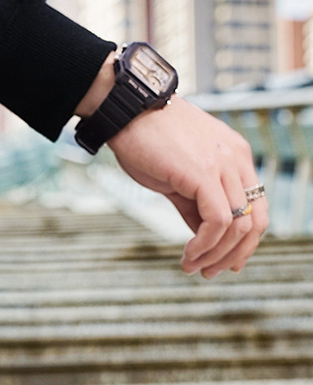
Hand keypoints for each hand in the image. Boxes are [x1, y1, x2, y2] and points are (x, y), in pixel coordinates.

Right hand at [107, 96, 267, 277]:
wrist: (126, 112)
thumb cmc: (146, 141)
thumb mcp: (178, 177)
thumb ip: (195, 205)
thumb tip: (203, 238)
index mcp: (236, 157)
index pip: (257, 208)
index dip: (245, 243)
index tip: (223, 263)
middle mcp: (237, 159)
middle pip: (255, 221)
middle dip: (234, 255)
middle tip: (208, 273)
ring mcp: (223, 165)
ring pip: (238, 225)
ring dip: (215, 255)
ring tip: (192, 267)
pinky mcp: (203, 172)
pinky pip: (217, 221)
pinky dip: (204, 245)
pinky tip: (188, 254)